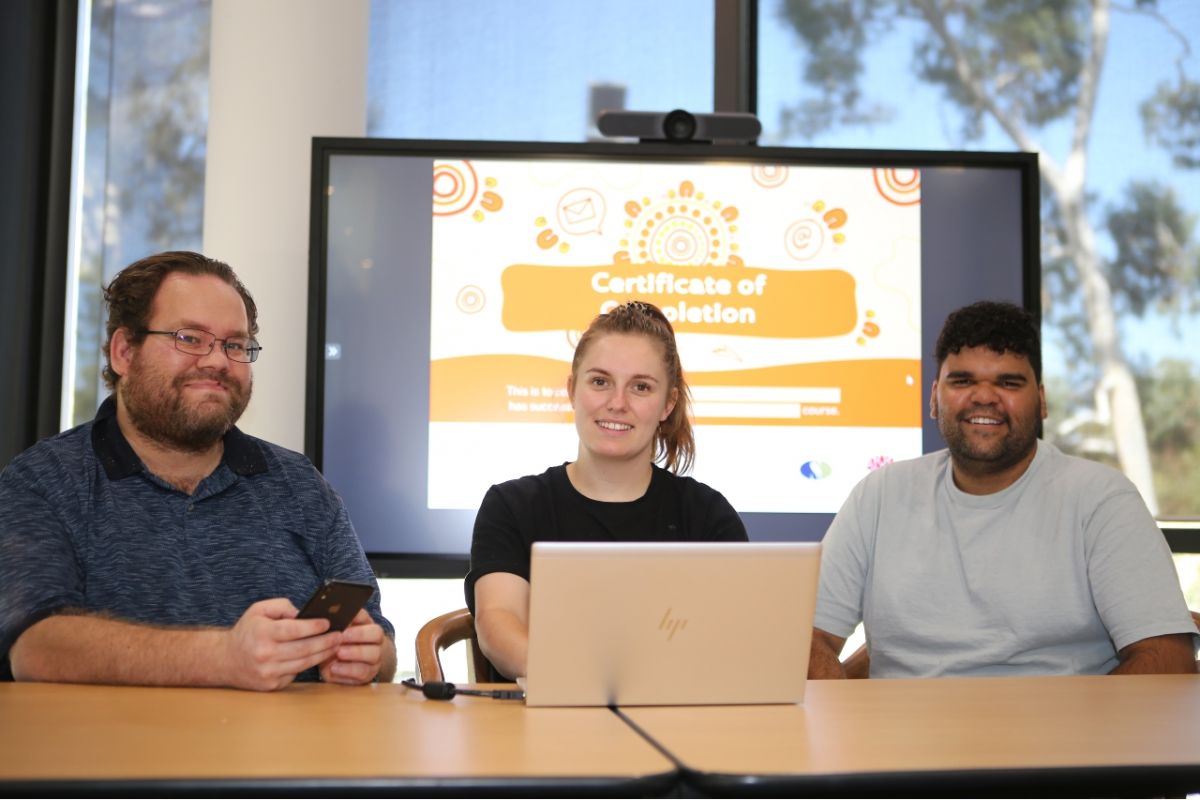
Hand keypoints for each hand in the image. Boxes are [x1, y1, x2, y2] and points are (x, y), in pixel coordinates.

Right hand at [222, 598, 341, 690]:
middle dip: (326, 642)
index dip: (313, 627)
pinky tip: (320, 656)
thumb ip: (283, 607)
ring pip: (303, 663)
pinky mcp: (271, 685)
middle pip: (304, 649)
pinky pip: (296, 673)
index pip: (294, 630)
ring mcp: (268, 672)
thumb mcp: (259, 610)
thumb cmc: (247, 631)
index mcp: (262, 633)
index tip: (329, 623)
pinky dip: (309, 665)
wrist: (225, 660)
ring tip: (336, 645)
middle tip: (340, 635)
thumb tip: (305, 613)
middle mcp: (265, 655)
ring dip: (323, 654)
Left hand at [320, 609, 385, 684]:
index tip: (345, 620)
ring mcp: (374, 659)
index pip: (368, 616)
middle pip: (376, 634)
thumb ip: (337, 622)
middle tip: (342, 636)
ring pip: (373, 655)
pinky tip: (334, 668)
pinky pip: (362, 673)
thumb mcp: (338, 632)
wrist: (345, 665)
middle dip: (359, 634)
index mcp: (368, 626)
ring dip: (355, 653)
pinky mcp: (367, 676)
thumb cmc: (338, 644)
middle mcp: (376, 642)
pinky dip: (347, 670)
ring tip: (338, 653)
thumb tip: (330, 611)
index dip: (358, 618)